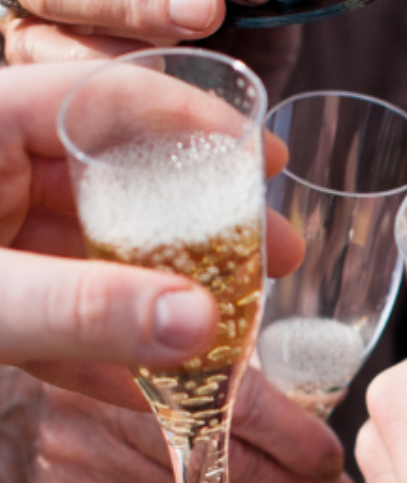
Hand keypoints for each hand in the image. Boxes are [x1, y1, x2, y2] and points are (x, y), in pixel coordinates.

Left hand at [0, 60, 303, 380]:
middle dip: (197, 222)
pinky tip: (162, 385)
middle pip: (113, 180)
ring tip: (234, 326)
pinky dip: (106, 350)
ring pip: (89, 252)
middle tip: (275, 254)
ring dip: (161, 295)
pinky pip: (55, 315)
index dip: (193, 123)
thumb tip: (199, 322)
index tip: (264, 160)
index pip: (104, 97)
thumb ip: (79, 309)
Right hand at [0, 364, 356, 482]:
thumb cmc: (98, 358)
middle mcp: (100, 405)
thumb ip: (216, 336)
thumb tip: (296, 306)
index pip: (232, 401)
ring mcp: (85, 462)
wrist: (10, 403)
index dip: (293, 437)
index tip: (328, 457)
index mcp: (131, 349)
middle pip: (223, 460)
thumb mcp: (153, 329)